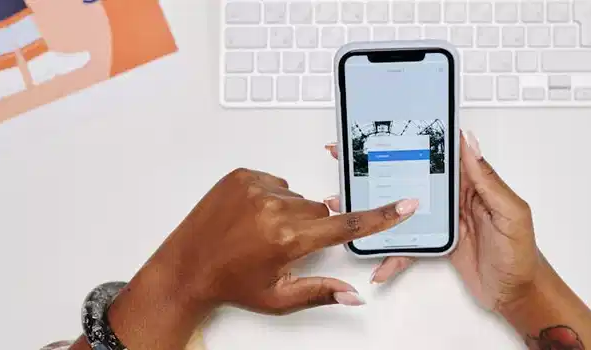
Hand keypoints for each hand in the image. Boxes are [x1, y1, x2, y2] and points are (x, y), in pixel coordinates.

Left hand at [147, 168, 418, 314]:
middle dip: (311, 227)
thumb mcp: (278, 297)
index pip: (345, 226)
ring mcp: (256, 188)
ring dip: (289, 211)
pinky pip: (275, 183)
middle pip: (320, 210)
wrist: (186, 266)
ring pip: (298, 197)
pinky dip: (270, 198)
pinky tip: (251, 216)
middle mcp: (275, 209)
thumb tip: (353, 294)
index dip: (379, 217)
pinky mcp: (242, 176)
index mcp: (288, 239)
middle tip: (282, 244)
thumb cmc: (230, 283)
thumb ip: (321, 292)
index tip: (404, 205)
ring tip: (261, 231)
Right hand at [324, 132, 543, 311]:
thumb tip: (470, 144)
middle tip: (351, 160)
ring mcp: (444, 220)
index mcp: (474, 184)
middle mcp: (456, 198)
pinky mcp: (437, 242)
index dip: (418, 139)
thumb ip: (489, 180)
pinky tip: (380, 263)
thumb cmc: (521, 254)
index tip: (390, 128)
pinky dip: (394, 253)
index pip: (443, 154)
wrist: (517, 294)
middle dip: (383, 168)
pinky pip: (410, 243)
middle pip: (415, 177)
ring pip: (404, 209)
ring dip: (378, 209)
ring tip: (349, 204)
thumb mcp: (510, 214)